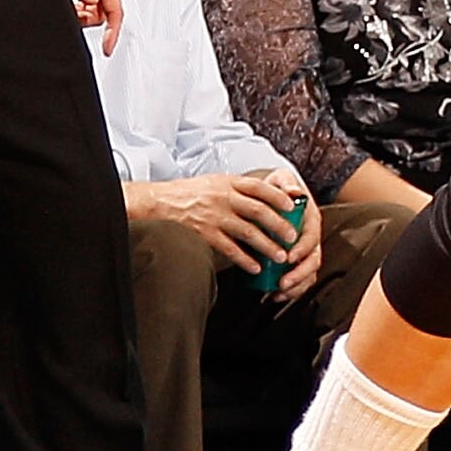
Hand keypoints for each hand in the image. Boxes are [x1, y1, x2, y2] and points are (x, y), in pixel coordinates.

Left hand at [50, 0, 121, 52]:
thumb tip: (90, 3)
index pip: (115, 11)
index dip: (113, 32)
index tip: (108, 48)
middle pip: (105, 14)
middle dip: (90, 21)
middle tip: (73, 16)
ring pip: (95, 9)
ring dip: (82, 14)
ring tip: (68, 7)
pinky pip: (87, 0)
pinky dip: (78, 6)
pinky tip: (69, 2)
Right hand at [145, 172, 305, 270]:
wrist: (157, 203)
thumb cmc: (187, 193)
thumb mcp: (213, 182)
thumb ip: (236, 188)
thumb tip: (263, 197)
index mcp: (227, 183)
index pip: (259, 187)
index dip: (278, 196)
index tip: (292, 205)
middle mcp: (223, 198)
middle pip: (259, 211)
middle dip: (279, 225)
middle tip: (293, 237)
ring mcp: (214, 216)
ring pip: (248, 232)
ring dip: (267, 246)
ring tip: (281, 257)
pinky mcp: (204, 234)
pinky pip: (229, 249)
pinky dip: (245, 259)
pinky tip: (255, 267)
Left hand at [275, 195, 322, 304]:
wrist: (273, 195)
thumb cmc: (277, 189)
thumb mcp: (281, 180)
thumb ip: (286, 184)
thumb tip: (294, 191)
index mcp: (310, 219)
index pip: (311, 237)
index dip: (302, 249)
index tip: (288, 257)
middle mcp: (311, 237)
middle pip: (313, 260)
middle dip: (299, 274)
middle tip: (283, 283)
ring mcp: (305, 250)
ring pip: (309, 273)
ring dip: (296, 285)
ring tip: (279, 292)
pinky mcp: (296, 261)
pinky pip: (300, 279)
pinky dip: (291, 290)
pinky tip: (275, 295)